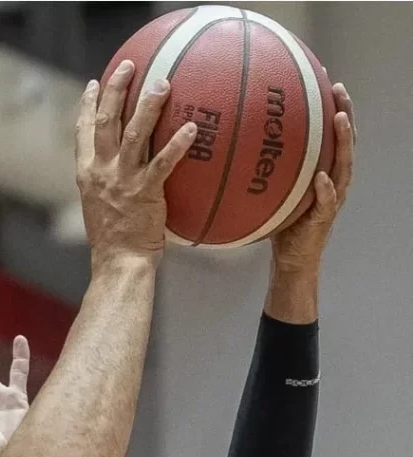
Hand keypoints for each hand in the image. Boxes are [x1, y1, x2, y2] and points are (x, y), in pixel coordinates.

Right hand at [76, 61, 196, 264]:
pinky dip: (177, 145)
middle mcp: (101, 173)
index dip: (87, 106)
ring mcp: (122, 181)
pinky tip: (193, 129)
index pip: (83, 133)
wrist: (118, 263)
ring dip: (148, 107)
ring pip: (133, 135)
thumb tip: (125, 172)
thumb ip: (108, 184)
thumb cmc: (114, 241)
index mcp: (87, 175)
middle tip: (128, 66)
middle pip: (106, 122)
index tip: (93, 84)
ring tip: (162, 84)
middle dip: (115, 90)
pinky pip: (163, 163)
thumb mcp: (100, 207)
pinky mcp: (145, 193)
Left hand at [271, 82, 354, 273]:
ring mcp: (332, 198)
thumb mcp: (270, 191)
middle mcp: (332, 179)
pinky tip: (322, 178)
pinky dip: (326, 190)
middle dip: (344, 113)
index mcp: (322, 170)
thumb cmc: (280, 223)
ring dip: (344, 142)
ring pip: (344, 165)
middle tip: (338, 89)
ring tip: (339, 120)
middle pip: (345, 141)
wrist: (291, 259)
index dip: (330, 107)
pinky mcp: (323, 219)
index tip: (325, 78)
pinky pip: (327, 202)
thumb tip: (231, 146)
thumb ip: (262, 170)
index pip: (329, 134)